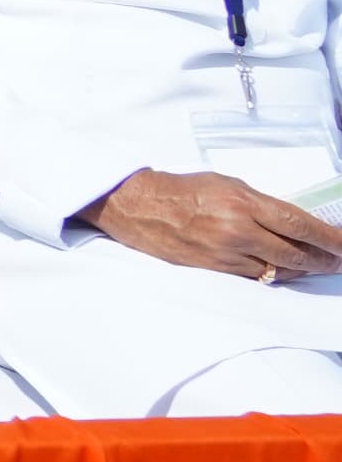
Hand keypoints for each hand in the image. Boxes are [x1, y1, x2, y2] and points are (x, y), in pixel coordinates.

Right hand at [76, 168, 341, 281]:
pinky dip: (273, 274)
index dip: (330, 238)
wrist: (139, 206)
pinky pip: (255, 277)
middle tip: (340, 261)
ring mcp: (226, 254)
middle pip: (295, 254)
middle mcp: (237, 231)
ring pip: (278, 270)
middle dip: (324, 260)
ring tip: (315, 265)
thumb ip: (259, 203)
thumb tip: (290, 222)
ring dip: (300, 269)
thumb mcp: (227, 184)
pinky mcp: (215, 270)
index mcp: (242, 202)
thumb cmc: (183, 190)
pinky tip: (282, 269)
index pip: (299, 224)